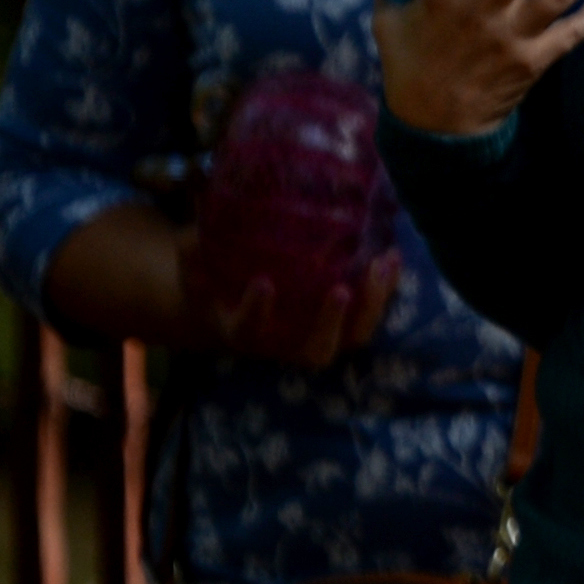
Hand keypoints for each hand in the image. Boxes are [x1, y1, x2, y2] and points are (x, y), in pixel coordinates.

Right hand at [193, 234, 402, 369]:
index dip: (255, 312)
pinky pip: (373, 314)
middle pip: (316, 351)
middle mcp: (287, 345)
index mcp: (245, 334)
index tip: (262, 282)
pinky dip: (386, 288)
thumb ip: (194, 257)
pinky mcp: (347, 325)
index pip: (248, 332)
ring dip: (372, 305)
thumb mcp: (200, 277)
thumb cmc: (221, 291)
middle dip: (330, 323)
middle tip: (339, 289)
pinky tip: (392, 256)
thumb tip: (191, 232)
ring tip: (380, 264)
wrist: (246, 311)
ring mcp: (322, 338)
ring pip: (354, 337)